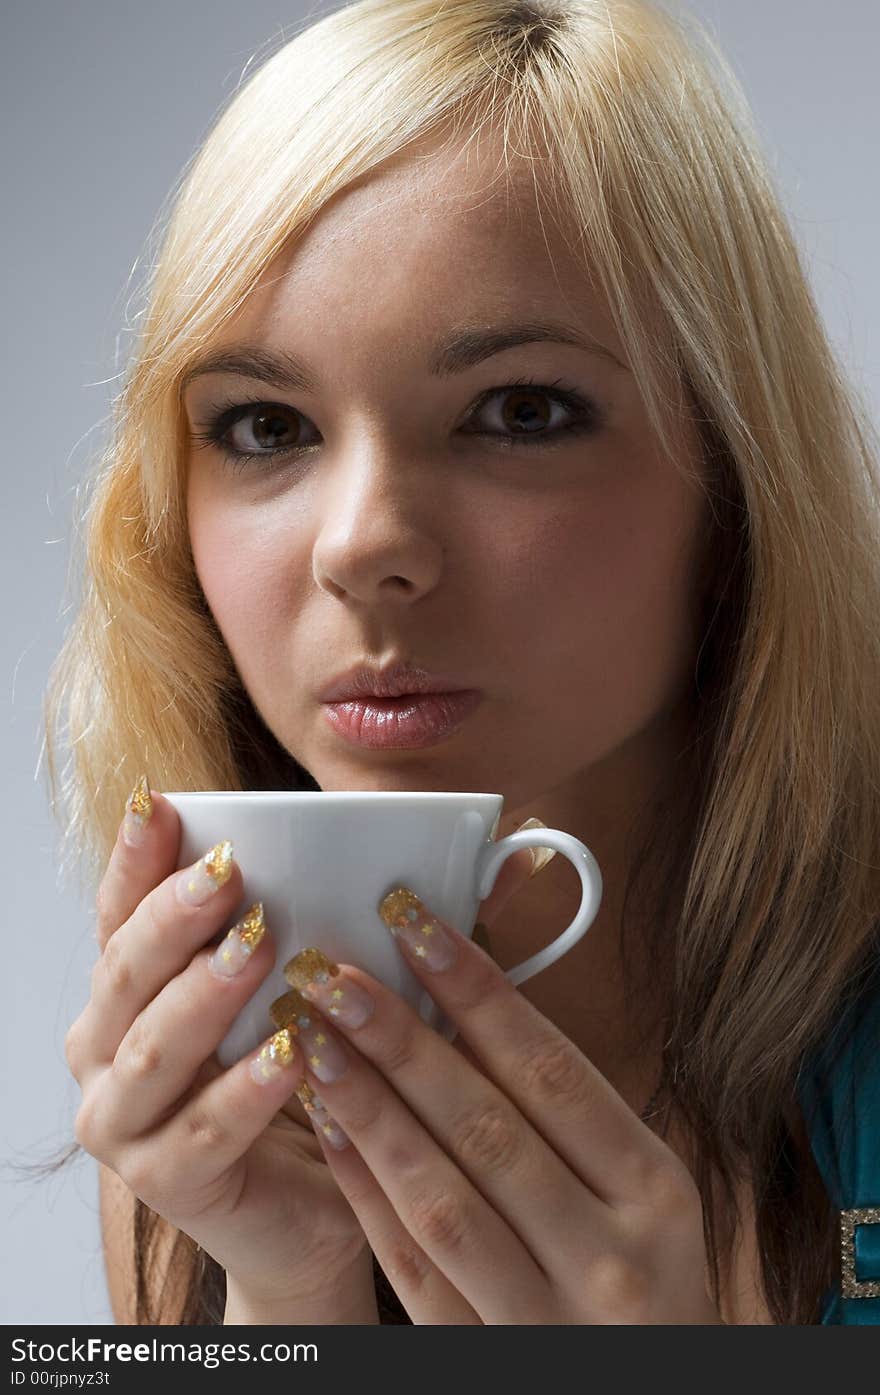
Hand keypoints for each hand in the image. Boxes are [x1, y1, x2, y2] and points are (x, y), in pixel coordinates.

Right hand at [64, 788, 370, 1312]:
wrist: (318, 1208)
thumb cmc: (324, 1076)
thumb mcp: (349, 984)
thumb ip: (401, 917)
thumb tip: (512, 858)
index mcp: (137, 984)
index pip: (122, 908)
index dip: (137, 855)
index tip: (164, 801)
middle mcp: (108, 1046)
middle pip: (125, 968)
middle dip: (176, 916)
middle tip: (231, 875)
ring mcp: (126, 1119)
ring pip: (152, 1048)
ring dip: (205, 993)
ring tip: (259, 947)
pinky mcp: (165, 1183)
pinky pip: (200, 1132)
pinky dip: (245, 1090)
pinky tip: (290, 1052)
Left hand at [278, 880, 723, 1324]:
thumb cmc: (643, 1275)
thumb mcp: (645, 1191)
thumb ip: (572, 1105)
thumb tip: (472, 992)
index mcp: (655, 1190)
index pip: (551, 1070)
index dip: (477, 991)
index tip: (414, 925)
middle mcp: (608, 1254)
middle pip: (486, 1126)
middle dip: (400, 1040)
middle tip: (332, 971)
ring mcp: (544, 1316)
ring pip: (439, 1196)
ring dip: (368, 1108)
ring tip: (311, 1036)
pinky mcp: (482, 1356)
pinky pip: (411, 1266)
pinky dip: (364, 1191)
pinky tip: (325, 1125)